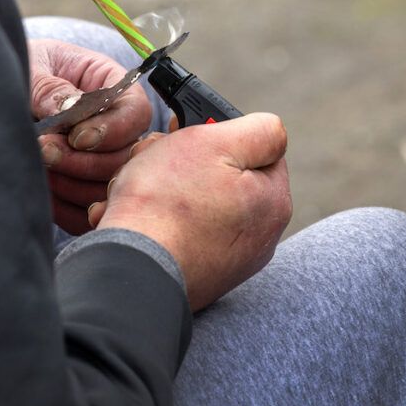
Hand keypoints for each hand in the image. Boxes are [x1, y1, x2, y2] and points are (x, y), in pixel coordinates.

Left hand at [28, 38, 154, 234]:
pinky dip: (64, 208)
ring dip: (73, 185)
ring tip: (38, 166)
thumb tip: (68, 110)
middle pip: (126, 157)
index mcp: (109, 84)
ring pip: (108, 189)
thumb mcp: (31, 67)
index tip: (77, 137)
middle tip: (45, 150)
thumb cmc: (18, 67)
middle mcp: (113, 125)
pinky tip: (40, 190)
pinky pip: (85, 214)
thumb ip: (50, 88)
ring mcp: (98, 159)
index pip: (136, 112)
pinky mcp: (78, 188)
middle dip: (86, 161)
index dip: (114, 130)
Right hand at [88, 113, 291, 311]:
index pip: (256, 147)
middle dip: (185, 161)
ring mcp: (228, 261)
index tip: (186, 133)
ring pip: (196, 202)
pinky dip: (158, 221)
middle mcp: (259, 236)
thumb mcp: (214, 143)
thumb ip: (257, 130)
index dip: (219, 133)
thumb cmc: (168, 203)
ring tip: (138, 190)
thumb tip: (272, 131)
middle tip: (154, 160)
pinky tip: (137, 219)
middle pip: (222, 174)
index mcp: (273, 202)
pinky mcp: (198, 276)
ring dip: (165, 189)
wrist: (132, 269)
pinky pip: (181, 233)